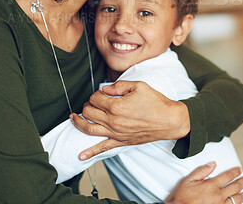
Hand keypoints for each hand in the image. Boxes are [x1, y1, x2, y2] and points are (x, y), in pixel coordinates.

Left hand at [71, 80, 189, 159]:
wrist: (170, 120)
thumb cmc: (155, 102)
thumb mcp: (138, 86)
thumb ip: (118, 85)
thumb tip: (104, 88)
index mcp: (116, 106)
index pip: (96, 98)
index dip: (96, 93)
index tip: (102, 92)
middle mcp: (113, 121)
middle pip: (89, 112)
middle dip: (87, 105)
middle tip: (91, 102)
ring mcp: (116, 133)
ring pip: (89, 129)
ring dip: (78, 123)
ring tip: (72, 118)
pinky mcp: (121, 142)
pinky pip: (102, 149)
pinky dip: (90, 153)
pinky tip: (80, 156)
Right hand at [165, 162, 242, 203]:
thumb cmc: (182, 197)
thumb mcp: (189, 180)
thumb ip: (202, 171)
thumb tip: (213, 163)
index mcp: (211, 185)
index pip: (227, 176)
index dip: (234, 172)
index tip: (239, 169)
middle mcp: (218, 196)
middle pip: (234, 187)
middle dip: (242, 182)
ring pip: (237, 199)